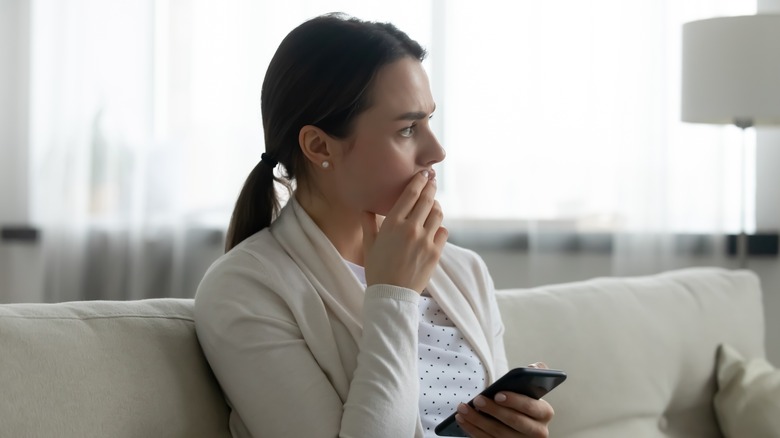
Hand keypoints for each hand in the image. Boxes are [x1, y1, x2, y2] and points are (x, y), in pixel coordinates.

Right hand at [361, 170, 447, 292]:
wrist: (392, 295)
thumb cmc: (377, 270)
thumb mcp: (369, 245)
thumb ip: (368, 223)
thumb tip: (365, 208)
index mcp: (392, 224)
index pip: (410, 195)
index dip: (419, 181)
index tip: (423, 174)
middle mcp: (411, 229)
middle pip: (427, 200)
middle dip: (431, 187)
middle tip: (432, 181)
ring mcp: (425, 241)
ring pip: (438, 215)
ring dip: (436, 207)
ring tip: (433, 205)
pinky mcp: (435, 252)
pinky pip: (443, 232)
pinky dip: (440, 228)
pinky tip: (435, 228)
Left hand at [455, 363, 554, 437]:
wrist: (520, 421)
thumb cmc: (523, 399)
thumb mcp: (531, 386)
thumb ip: (535, 373)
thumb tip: (532, 367)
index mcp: (544, 413)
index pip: (531, 407)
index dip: (515, 401)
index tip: (498, 394)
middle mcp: (537, 432)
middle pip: (514, 422)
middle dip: (494, 411)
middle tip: (477, 400)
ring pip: (498, 434)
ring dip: (477, 421)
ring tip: (462, 409)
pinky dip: (473, 430)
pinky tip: (462, 420)